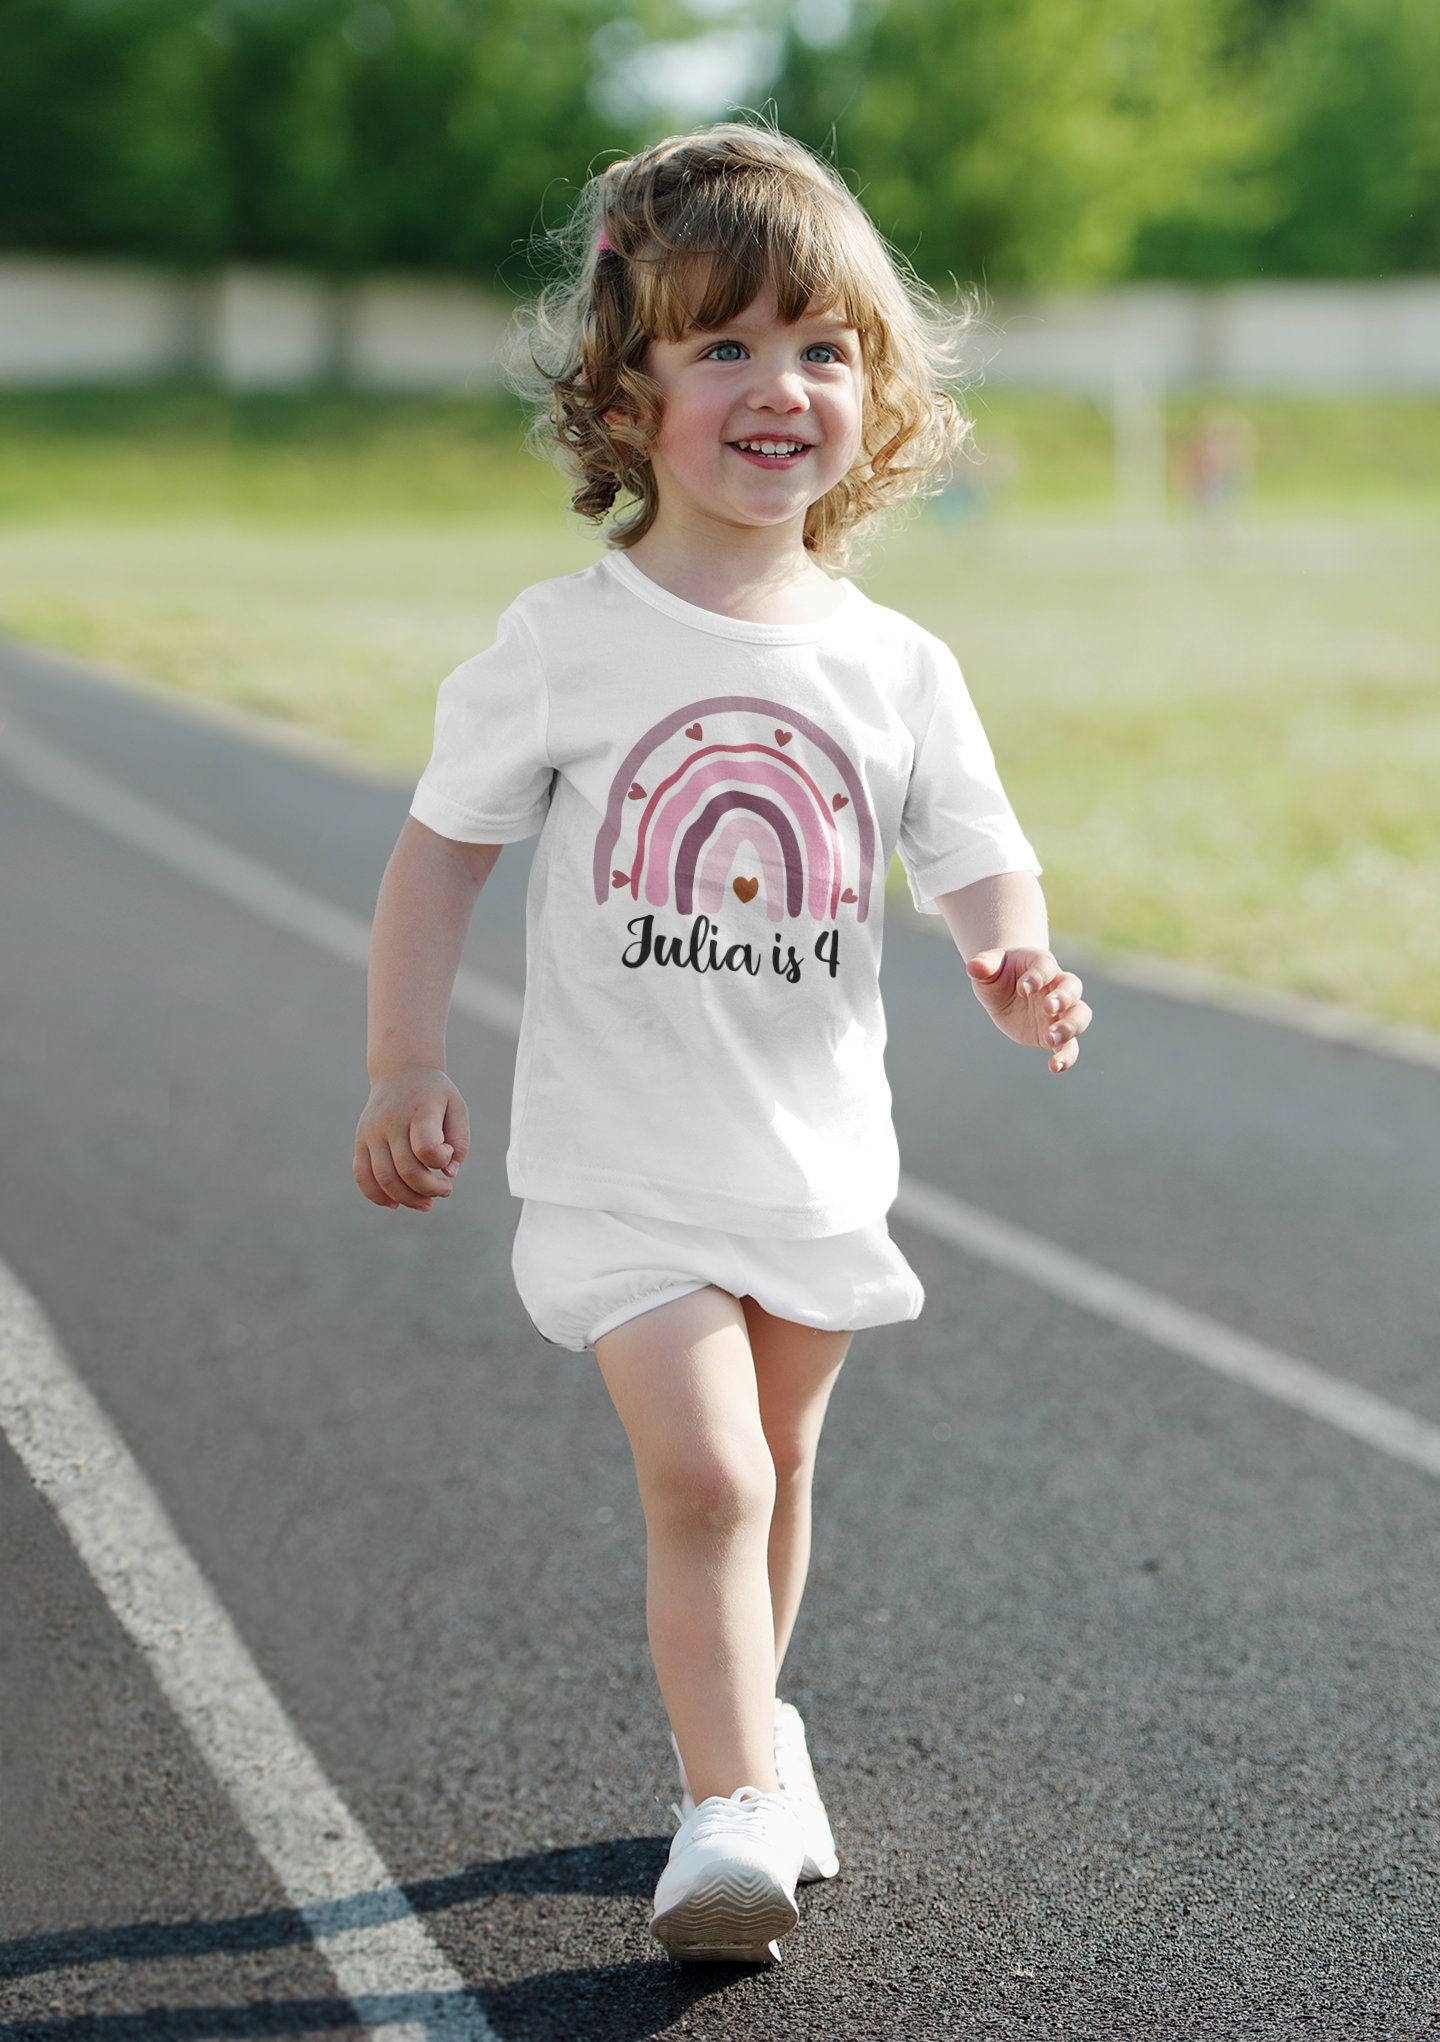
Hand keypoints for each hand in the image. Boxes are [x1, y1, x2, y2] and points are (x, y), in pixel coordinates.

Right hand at [354, 1066, 470, 1210]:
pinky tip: (395, 1204)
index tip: (448, 1155)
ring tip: (426, 1203)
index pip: (425, 1148)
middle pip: (406, 1170)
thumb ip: (460, 1141)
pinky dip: (376, 1196)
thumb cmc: (434, 1095)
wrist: (400, 1072)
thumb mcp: (457, 1108)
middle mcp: (391, 1122)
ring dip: (407, 1199)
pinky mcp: (360, 1141)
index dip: (440, 1161)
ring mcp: (372, 1132)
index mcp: (419, 1111)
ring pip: (383, 1178)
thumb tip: (449, 1173)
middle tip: (445, 1191)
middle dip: (429, 1189)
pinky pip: (362, 1175)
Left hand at [965, 948, 1091, 1073]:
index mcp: (1041, 965)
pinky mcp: (1056, 1034)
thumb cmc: (998, 975)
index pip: (1046, 967)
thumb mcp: (987, 969)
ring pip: (1080, 1016)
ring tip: (1051, 1038)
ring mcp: (1061, 1011)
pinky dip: (1066, 1056)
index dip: (1037, 977)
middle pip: (1072, 988)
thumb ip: (983, 966)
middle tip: (1047, 1008)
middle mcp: (1057, 986)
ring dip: (1070, 1027)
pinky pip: (1070, 1045)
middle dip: (1063, 998)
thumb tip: (974, 966)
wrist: (1005, 991)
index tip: (1023, 989)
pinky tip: (1055, 1067)